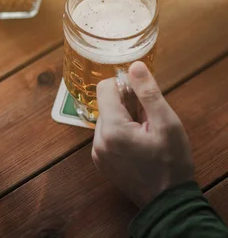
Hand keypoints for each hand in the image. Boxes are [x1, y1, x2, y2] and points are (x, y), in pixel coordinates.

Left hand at [92, 61, 194, 207]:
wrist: (167, 202)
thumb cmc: (171, 163)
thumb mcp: (167, 124)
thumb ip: (148, 93)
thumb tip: (134, 67)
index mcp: (112, 129)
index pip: (104, 89)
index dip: (123, 86)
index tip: (141, 96)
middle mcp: (98, 139)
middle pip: (106, 105)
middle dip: (126, 105)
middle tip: (148, 121)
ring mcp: (97, 152)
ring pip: (106, 119)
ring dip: (123, 120)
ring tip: (145, 135)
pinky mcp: (100, 160)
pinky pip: (106, 135)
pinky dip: (119, 133)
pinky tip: (138, 145)